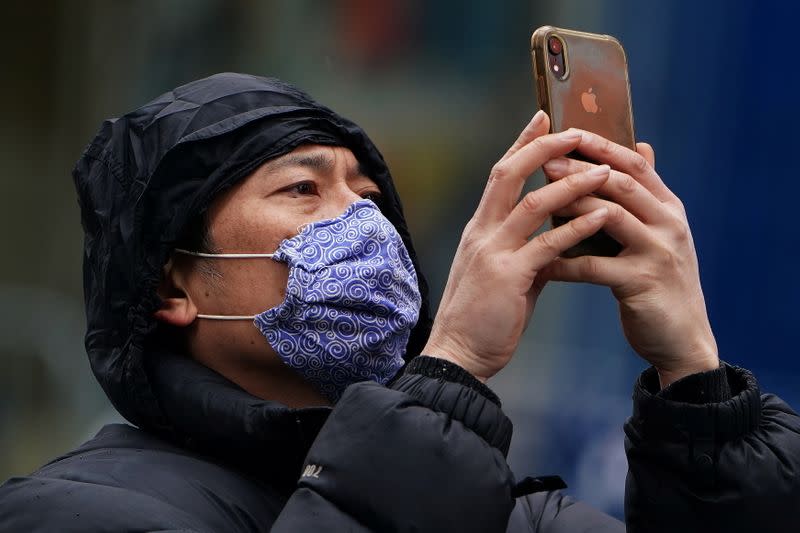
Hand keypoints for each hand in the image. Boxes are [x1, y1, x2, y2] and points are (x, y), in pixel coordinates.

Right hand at [422, 111, 611, 381]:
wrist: (457, 355)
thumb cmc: (480, 318)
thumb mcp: (501, 276)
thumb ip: (525, 254)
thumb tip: (552, 245)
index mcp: (479, 229)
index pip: (501, 174)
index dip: (522, 143)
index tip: (544, 118)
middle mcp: (482, 232)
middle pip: (510, 173)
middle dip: (545, 147)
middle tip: (578, 130)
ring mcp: (492, 252)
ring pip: (534, 203)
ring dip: (572, 183)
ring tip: (605, 170)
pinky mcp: (508, 277)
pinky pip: (547, 244)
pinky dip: (576, 226)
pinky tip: (602, 215)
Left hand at [541, 129, 718, 386]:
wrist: (680, 339)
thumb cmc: (658, 283)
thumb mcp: (659, 233)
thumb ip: (646, 195)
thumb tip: (641, 148)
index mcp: (668, 207)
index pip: (633, 164)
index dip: (600, 146)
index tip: (565, 133)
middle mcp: (669, 224)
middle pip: (620, 184)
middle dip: (580, 170)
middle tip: (545, 163)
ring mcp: (658, 252)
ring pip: (610, 217)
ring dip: (571, 206)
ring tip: (537, 202)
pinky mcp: (643, 283)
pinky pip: (596, 266)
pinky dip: (566, 262)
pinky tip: (542, 262)